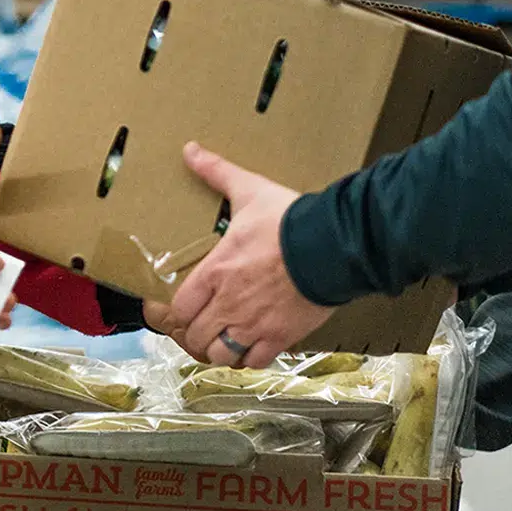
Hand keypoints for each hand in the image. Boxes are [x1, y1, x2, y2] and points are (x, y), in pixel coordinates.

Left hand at [167, 143, 332, 366]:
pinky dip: (250, 359)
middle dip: (196, 334)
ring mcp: (255, 324)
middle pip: (196, 337)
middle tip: (203, 326)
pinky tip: (252, 346)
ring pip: (222, 356)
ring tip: (224, 339)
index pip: (179, 308)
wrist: (333, 244)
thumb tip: (190, 149)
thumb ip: (216, 172)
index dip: (178, 312)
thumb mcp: (248, 190)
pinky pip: (255, 361)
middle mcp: (229, 303)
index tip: (183, 308)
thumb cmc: (289, 220)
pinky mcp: (282, 336)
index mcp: (215, 272)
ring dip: (219, 350)